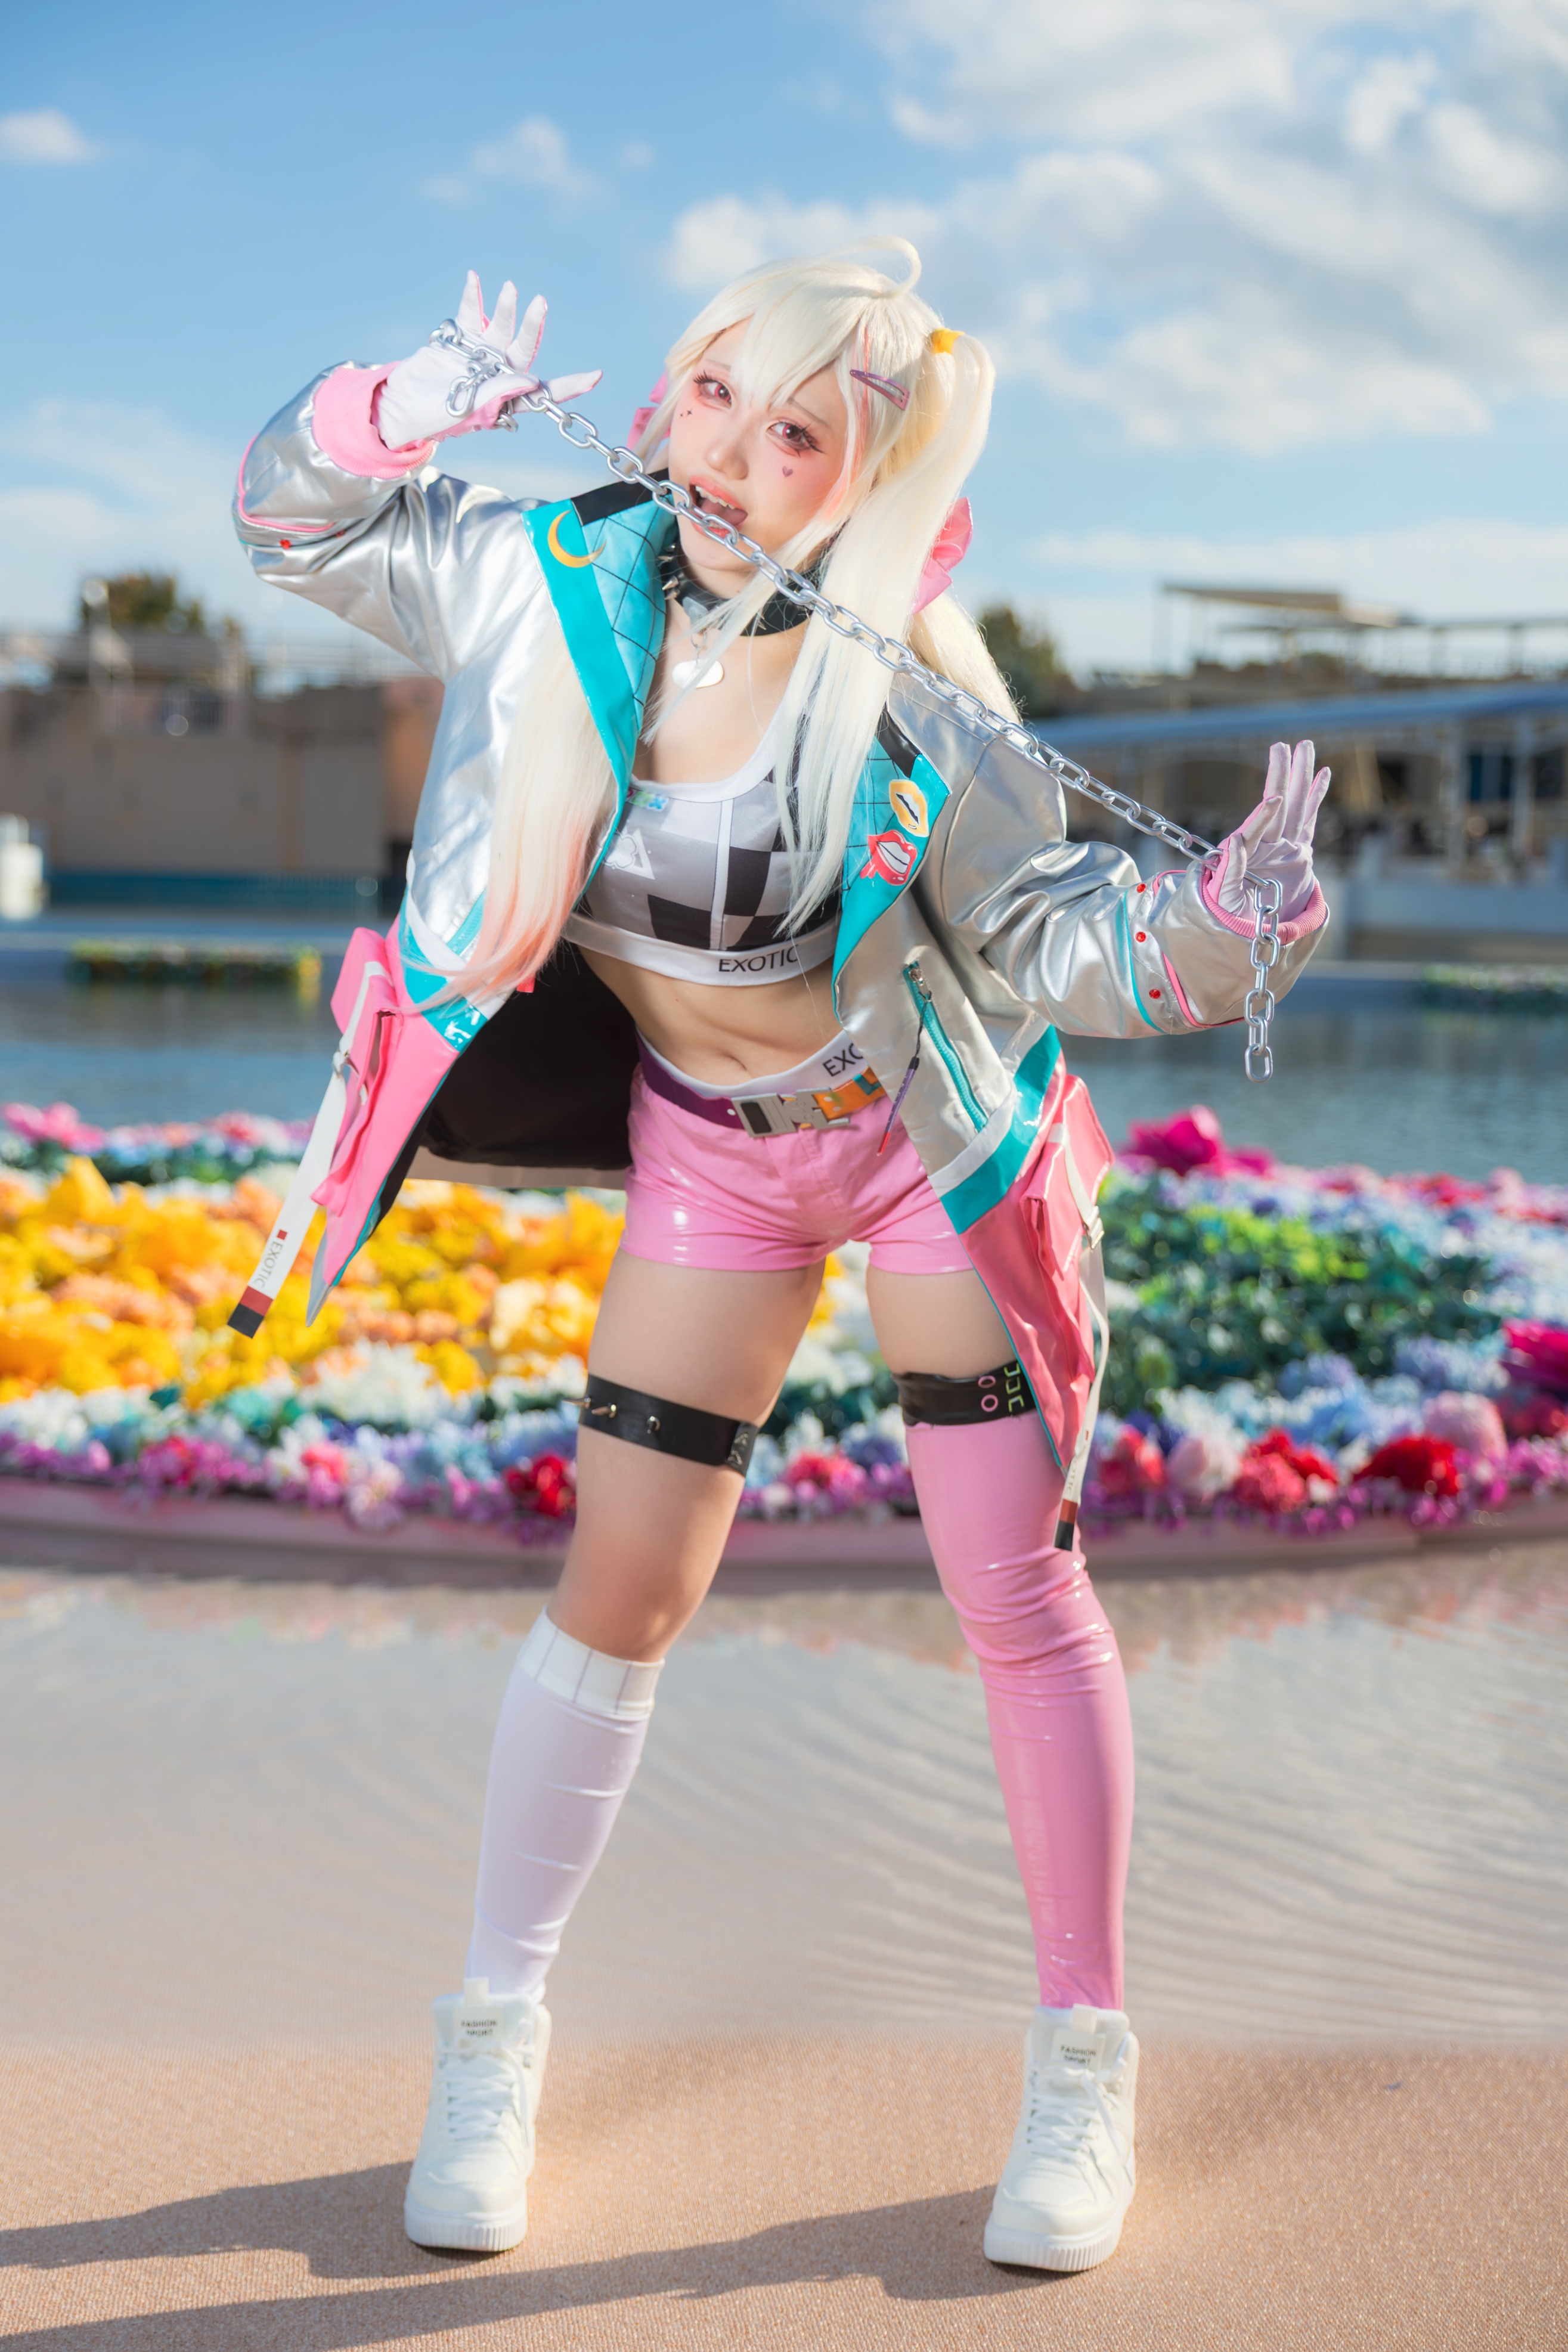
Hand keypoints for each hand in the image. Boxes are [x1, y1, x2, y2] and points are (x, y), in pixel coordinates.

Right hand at [376, 271, 600, 450]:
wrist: (400, 405)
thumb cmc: (432, 417)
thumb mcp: (467, 409)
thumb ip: (498, 393)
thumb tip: (531, 380)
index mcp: (507, 398)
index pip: (544, 392)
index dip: (569, 385)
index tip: (595, 375)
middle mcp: (499, 375)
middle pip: (523, 349)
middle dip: (532, 326)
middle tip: (539, 303)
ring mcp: (481, 355)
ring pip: (501, 327)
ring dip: (506, 308)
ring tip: (510, 288)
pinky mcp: (461, 340)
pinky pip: (471, 315)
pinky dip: (473, 297)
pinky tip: (474, 279)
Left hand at [1205, 739, 1330, 924]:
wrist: (1253, 930)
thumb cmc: (1232, 915)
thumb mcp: (1224, 898)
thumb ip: (1229, 870)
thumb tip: (1233, 840)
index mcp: (1245, 855)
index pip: (1254, 831)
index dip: (1262, 816)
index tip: (1273, 798)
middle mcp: (1265, 845)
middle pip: (1276, 806)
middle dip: (1280, 777)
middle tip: (1282, 746)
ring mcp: (1283, 846)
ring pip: (1295, 806)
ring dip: (1300, 777)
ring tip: (1305, 747)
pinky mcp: (1299, 852)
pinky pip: (1309, 820)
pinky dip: (1316, 797)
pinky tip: (1323, 774)